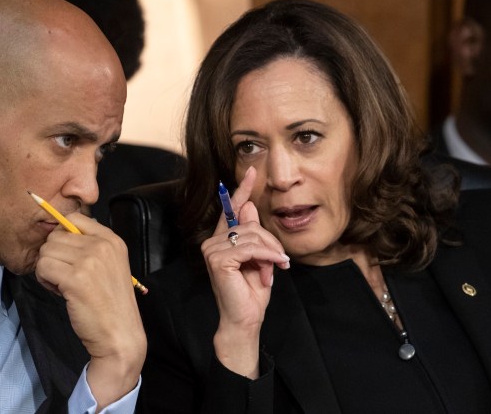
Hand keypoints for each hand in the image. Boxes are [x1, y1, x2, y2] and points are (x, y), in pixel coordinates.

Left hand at [35, 214, 145, 408]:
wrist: (120, 336)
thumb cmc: (110, 304)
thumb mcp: (108, 266)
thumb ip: (89, 247)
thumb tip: (58, 233)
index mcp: (112, 239)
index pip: (74, 218)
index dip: (63, 238)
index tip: (68, 258)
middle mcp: (102, 245)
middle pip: (55, 236)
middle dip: (54, 257)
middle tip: (66, 277)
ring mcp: (89, 260)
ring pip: (46, 252)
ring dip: (48, 270)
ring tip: (64, 286)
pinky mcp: (75, 278)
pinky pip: (42, 268)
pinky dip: (45, 281)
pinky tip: (61, 293)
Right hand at [203, 167, 289, 377]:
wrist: (246, 318)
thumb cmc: (252, 292)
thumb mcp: (260, 258)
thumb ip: (254, 234)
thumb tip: (250, 206)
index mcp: (222, 239)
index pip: (232, 209)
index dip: (242, 190)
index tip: (252, 171)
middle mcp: (212, 241)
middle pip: (250, 223)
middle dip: (270, 242)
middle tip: (278, 262)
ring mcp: (212, 250)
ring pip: (251, 235)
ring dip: (269, 252)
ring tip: (273, 270)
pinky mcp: (217, 259)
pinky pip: (250, 247)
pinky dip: (267, 255)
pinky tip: (275, 266)